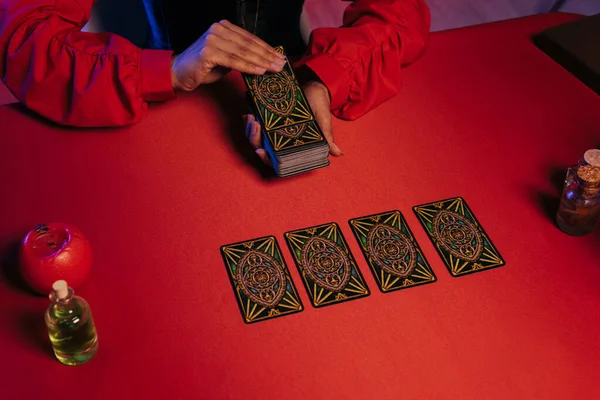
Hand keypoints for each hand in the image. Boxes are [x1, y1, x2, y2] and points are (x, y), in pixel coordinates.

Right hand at [171, 20, 286, 90]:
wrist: (179, 73)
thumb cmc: (203, 68)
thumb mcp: (226, 59)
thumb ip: (241, 56)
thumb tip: (264, 61)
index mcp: (224, 27)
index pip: (250, 38)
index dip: (266, 48)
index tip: (280, 56)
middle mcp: (218, 30)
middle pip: (249, 44)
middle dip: (267, 55)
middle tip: (282, 64)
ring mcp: (212, 39)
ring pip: (243, 52)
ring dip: (261, 61)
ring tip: (274, 69)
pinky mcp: (208, 52)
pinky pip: (233, 61)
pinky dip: (248, 66)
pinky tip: (260, 71)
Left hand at [245, 81, 343, 166]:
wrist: (315, 88)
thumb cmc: (319, 108)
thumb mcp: (323, 123)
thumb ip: (327, 139)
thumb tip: (338, 154)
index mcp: (292, 147)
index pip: (275, 160)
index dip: (266, 159)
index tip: (260, 151)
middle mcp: (280, 141)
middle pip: (261, 148)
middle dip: (253, 139)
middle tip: (254, 125)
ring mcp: (272, 130)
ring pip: (254, 136)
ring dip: (249, 129)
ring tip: (251, 117)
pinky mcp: (267, 118)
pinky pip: (253, 122)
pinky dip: (248, 119)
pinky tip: (248, 112)